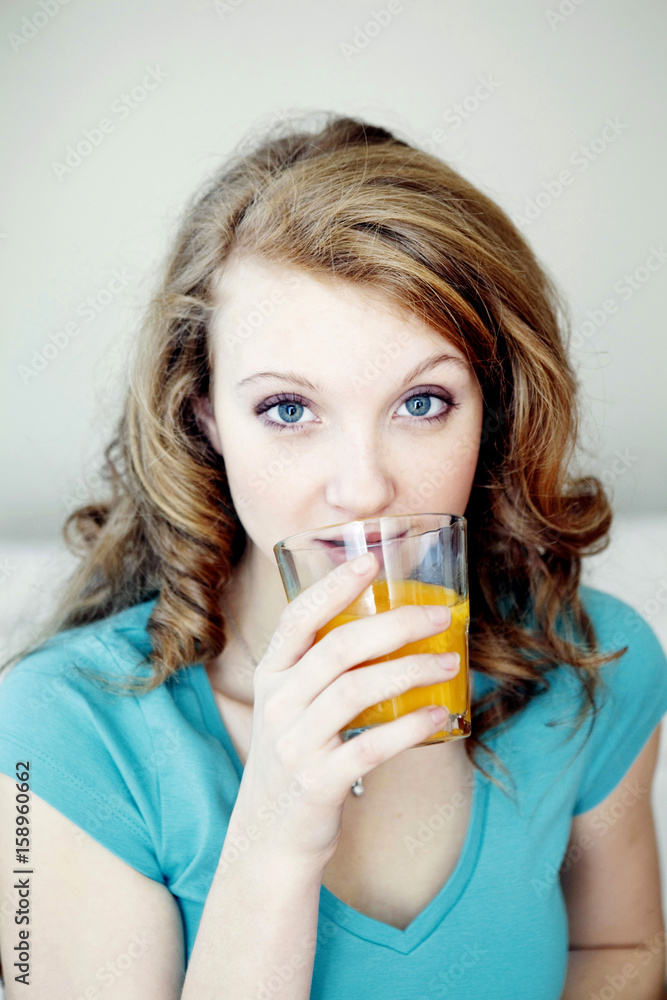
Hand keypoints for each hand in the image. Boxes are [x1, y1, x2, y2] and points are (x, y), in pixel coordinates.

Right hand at [230, 552, 458, 870]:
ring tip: (451, 662)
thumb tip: (386, 622)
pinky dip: (410, 728)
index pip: (297, 618)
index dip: (333, 587)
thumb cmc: (295, 755)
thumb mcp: (291, 704)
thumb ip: (321, 666)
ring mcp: (295, 744)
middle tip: (440, 615)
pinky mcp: (317, 783)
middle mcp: (277, 703)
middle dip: (395, 625)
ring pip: (357, 692)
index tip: (370, 561)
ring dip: (411, 671)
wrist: (269, 836)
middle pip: (338, 649)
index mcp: (271, 674)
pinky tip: (440, 715)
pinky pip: (370, 746)